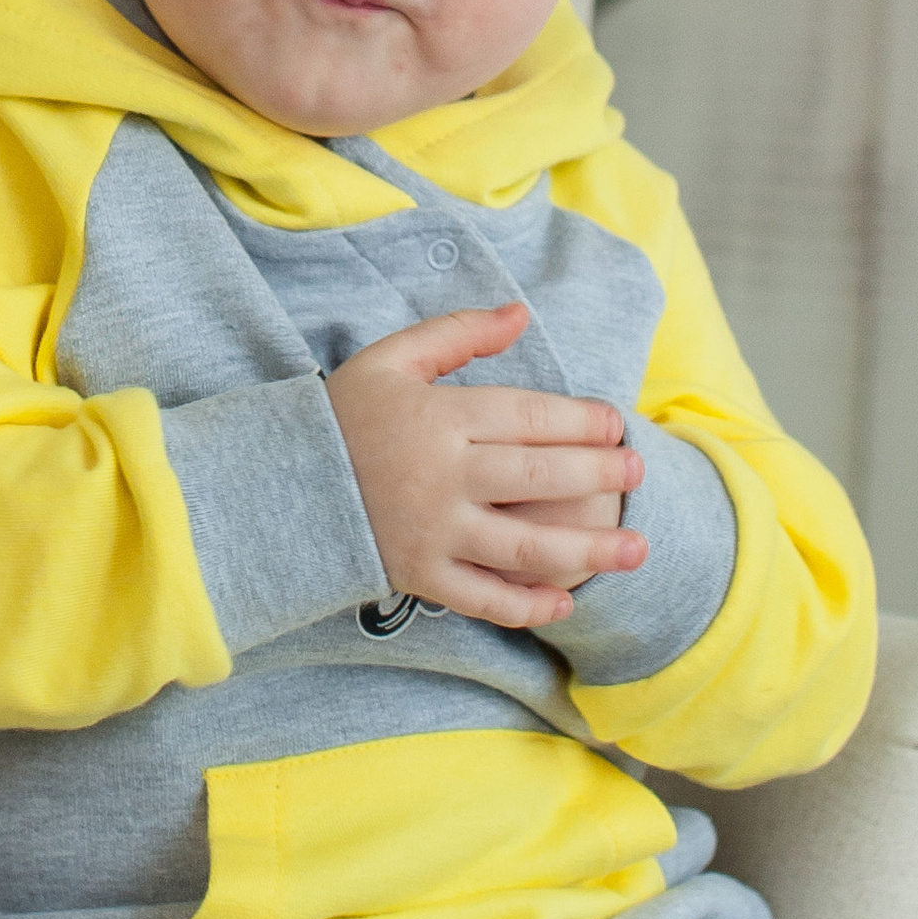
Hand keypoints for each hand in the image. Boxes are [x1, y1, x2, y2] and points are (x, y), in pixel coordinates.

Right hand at [326, 302, 645, 630]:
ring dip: (589, 550)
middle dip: (599, 475)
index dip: (581, 420)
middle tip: (639, 470)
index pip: (528, 417)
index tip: (616, 423)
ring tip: (637, 549)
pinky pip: (483, 597)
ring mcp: (432, 532)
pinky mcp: (419, 575)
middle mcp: (441, 477)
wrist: (278, 483)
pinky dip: (527, 604)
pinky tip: (567, 600)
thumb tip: (522, 314)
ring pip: (525, 546)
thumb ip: (458, 333)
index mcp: (438, 418)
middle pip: (538, 478)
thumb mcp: (392, 359)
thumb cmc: (343, 415)